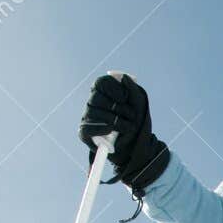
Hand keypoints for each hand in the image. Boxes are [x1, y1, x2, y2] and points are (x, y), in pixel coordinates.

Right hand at [78, 73, 169, 195]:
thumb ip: (132, 89)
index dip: (113, 88)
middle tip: (132, 117)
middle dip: (119, 108)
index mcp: (102, 92)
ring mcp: (87, 117)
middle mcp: (92, 103)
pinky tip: (110, 132)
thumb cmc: (134, 121)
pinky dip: (100, 129)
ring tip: (129, 127)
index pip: (101, 83)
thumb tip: (124, 77)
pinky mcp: (84, 132)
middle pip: (98, 98)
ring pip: (94, 113)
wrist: (135, 145)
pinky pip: (87, 128)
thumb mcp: (138, 104)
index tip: (125, 97)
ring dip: (115, 121)